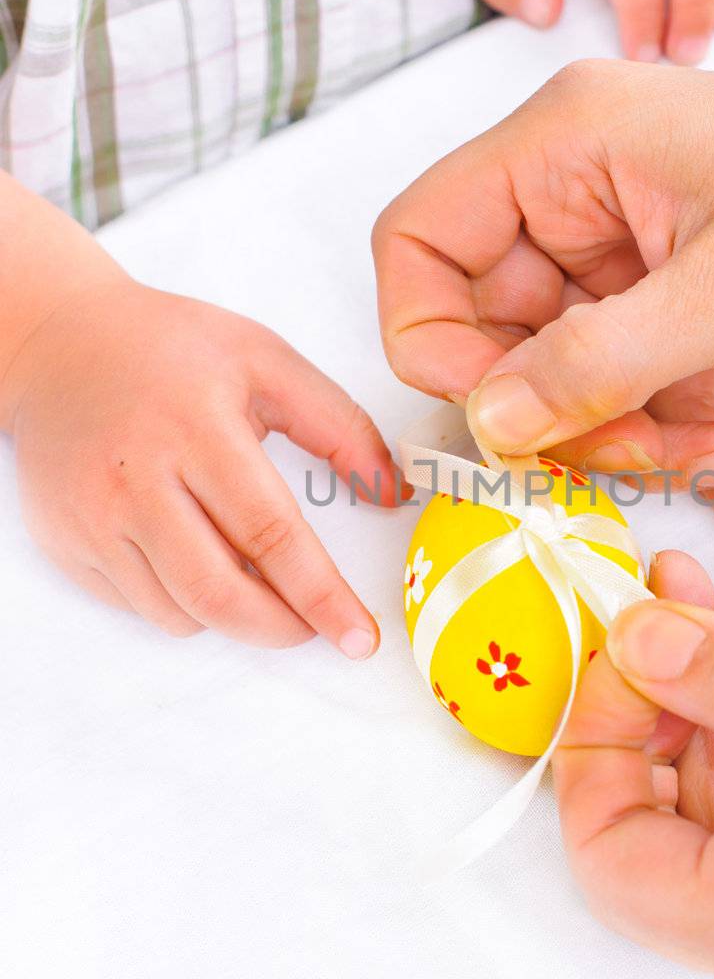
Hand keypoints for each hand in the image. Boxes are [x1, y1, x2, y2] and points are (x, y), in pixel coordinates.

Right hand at [6, 276, 403, 650]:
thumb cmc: (170, 348)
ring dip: (233, 615)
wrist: (58, 343)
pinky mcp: (65, 542)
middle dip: (283, 628)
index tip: (358, 636)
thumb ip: (340, 425)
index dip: (321, 595)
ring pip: (180, 612)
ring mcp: (93, 517)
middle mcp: (137, 479)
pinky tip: (195, 557)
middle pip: (221, 594)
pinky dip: (183, 602)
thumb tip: (391, 493)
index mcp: (198, 428)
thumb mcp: (267, 361)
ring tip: (254, 575)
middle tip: (317, 627)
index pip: (270, 534)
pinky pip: (138, 605)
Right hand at [374, 25, 713, 556]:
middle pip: (494, 329)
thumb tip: (488, 421)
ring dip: (632, 437)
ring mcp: (627, 249)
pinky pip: (634, 384)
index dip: (436, 343)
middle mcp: (579, 192)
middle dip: (561, 412)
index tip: (505, 414)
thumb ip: (597, 359)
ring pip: (566, 373)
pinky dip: (678, 436)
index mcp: (565, 146)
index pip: (419, 244)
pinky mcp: (676, 298)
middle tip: (642, 451)